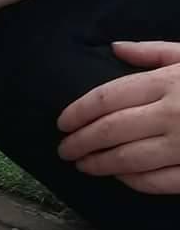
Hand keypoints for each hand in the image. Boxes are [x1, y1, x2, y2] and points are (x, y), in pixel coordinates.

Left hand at [57, 41, 179, 194]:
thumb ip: (155, 53)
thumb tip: (116, 48)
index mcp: (169, 81)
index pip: (106, 98)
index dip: (77, 112)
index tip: (62, 123)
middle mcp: (174, 113)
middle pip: (109, 130)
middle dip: (80, 142)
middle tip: (63, 150)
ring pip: (129, 159)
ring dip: (100, 164)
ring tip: (84, 166)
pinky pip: (161, 181)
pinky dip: (136, 182)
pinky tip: (122, 179)